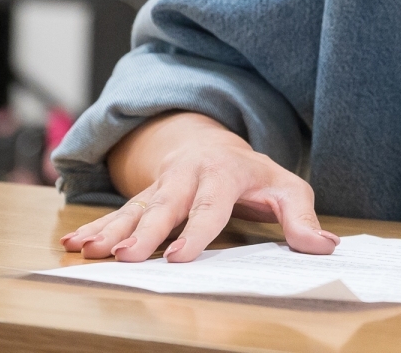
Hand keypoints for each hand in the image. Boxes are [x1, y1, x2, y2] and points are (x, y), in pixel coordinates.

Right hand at [60, 111, 338, 262]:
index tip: (179, 257)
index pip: (211, 206)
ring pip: (134, 208)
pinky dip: (95, 227)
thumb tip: (325, 246)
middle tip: (124, 256)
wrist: (216, 144)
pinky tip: (75, 244)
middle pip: (164, 206)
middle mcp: (188, 177)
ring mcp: (162, 186)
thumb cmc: (255, 175)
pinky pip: (117, 212)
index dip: (195, 232)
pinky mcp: (144, 197)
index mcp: (225, 175)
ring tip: (87, 250)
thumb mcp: (287, 189)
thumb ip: (302, 218)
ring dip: (110, 230)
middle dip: (143, 232)